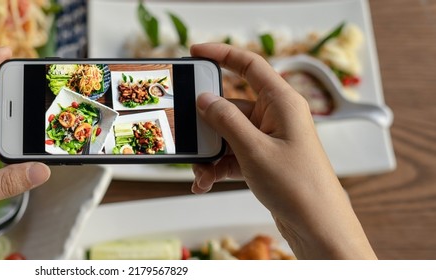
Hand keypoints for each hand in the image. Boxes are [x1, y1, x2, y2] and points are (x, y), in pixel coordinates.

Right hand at [190, 43, 375, 258]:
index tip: (196, 52)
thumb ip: (226, 121)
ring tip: (201, 174)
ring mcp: (270, 138)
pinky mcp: (264, 159)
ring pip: (228, 135)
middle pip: (231, 106)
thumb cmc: (300, 186)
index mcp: (282, 102)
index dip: (222, 54)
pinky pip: (233, 154)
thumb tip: (205, 100)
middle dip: (207, 126)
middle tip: (189, 136)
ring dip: (211, 154)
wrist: (317, 225)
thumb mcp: (255, 150)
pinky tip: (206, 182)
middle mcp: (277, 116)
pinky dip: (218, 167)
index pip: (250, 65)